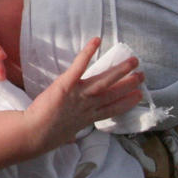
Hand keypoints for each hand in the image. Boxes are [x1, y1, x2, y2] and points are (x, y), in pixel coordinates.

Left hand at [24, 37, 143, 151]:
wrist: (34, 133)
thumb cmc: (45, 136)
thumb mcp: (64, 136)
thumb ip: (70, 133)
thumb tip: (70, 137)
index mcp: (87, 118)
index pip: (112, 109)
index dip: (127, 102)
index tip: (139, 96)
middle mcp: (88, 106)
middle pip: (112, 93)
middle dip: (128, 84)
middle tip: (143, 75)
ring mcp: (78, 95)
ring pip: (103, 80)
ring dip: (119, 70)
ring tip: (133, 61)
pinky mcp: (66, 85)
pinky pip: (79, 66)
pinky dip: (88, 53)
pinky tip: (96, 41)